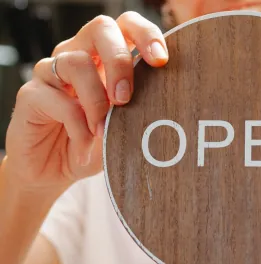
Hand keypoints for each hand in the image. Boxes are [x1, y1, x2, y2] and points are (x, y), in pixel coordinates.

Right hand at [5, 12, 168, 192]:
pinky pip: (57, 99)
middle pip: (101, 28)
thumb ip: (140, 115)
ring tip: (102, 132)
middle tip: (125, 97)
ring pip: (76, 62)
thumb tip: (163, 110)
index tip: (161, 61)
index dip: (146, 35)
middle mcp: (80, 56)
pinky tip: (84, 146)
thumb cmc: (94, 146)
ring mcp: (53, 72)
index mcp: (107, 59)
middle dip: (119, 60)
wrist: (54, 172)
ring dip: (96, 100)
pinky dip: (77, 125)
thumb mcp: (124, 131)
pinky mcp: (31, 94)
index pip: (127, 26)